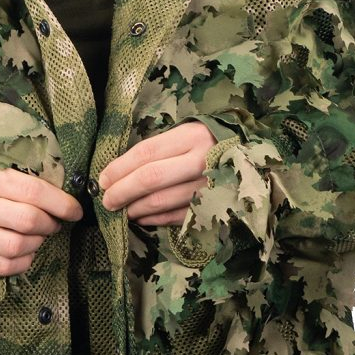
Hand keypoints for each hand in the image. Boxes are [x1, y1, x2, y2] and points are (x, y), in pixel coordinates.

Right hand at [0, 161, 83, 275]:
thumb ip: (21, 180)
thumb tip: (64, 199)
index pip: (32, 191)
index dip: (62, 203)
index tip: (75, 211)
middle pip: (28, 221)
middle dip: (50, 224)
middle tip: (53, 223)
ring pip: (17, 247)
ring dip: (36, 244)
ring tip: (36, 236)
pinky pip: (4, 267)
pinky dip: (23, 262)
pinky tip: (23, 252)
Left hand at [97, 121, 216, 225]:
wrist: (252, 160)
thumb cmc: (209, 144)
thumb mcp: (187, 134)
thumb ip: (158, 150)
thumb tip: (116, 172)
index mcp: (192, 137)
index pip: (146, 153)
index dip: (119, 168)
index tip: (101, 180)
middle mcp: (201, 161)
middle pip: (150, 178)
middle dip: (121, 192)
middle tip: (106, 201)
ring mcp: (208, 188)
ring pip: (160, 202)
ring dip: (134, 209)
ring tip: (122, 210)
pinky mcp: (212, 209)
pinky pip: (174, 217)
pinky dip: (153, 220)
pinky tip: (141, 218)